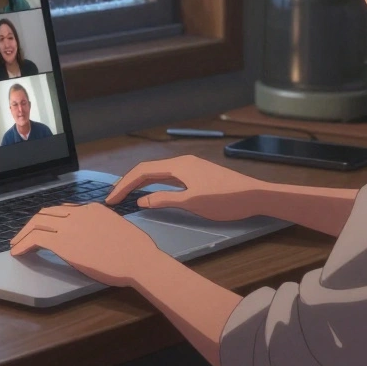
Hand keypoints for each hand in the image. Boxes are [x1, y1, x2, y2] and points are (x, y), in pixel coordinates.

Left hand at [10, 203, 160, 286]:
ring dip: (23, 234)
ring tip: (16, 244)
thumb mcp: (118, 229)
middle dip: (32, 224)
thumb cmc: (136, 249)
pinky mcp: (63, 242)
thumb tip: (96, 236)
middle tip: (24, 235)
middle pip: (46, 213)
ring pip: (37, 223)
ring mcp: (70, 226)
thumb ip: (103, 227)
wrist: (137, 257)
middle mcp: (79, 213)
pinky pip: (36, 239)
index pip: (64, 210)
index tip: (44, 228)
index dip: (50, 219)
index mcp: (93, 208)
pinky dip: (23, 244)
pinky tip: (18, 252)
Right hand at [105, 155, 267, 221]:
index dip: (125, 184)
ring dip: (141, 183)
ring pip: (159, 173)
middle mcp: (182, 162)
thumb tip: (141, 201)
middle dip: (129, 182)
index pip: (143, 171)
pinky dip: (155, 184)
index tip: (111, 199)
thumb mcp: (192, 203)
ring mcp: (191, 167)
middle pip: (149, 169)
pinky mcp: (197, 174)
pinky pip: (169, 177)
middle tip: (114, 198)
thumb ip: (165, 200)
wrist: (255, 196)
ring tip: (127, 196)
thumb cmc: (224, 199)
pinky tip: (152, 193)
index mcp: (179, 165)